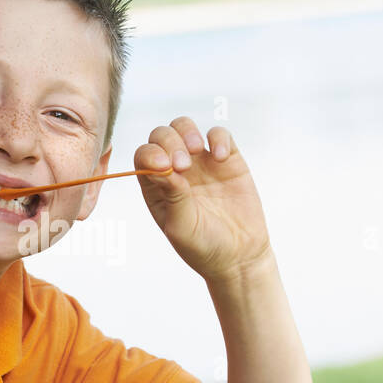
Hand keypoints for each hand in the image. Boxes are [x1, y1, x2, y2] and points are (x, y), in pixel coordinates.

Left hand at [134, 117, 272, 283]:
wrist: (239, 256)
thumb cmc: (203, 246)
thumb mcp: (181, 227)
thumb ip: (172, 196)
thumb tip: (161, 168)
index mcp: (156, 185)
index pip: (144, 156)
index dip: (150, 154)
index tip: (164, 167)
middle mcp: (175, 169)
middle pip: (161, 135)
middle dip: (169, 142)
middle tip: (184, 166)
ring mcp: (201, 162)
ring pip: (185, 127)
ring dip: (187, 131)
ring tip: (197, 150)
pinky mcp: (228, 159)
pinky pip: (219, 134)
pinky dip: (218, 138)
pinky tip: (221, 157)